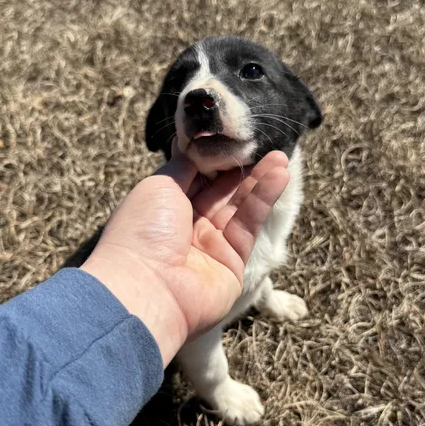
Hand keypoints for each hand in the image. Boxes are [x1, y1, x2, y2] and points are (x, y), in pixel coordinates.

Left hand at [81, 146, 289, 363]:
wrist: (147, 289)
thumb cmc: (142, 232)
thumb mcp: (159, 185)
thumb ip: (183, 166)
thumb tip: (197, 149)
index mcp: (164, 207)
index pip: (196, 177)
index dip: (216, 158)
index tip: (235, 136)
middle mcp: (187, 226)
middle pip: (220, 191)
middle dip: (241, 167)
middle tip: (264, 142)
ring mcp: (210, 245)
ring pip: (239, 206)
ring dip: (260, 180)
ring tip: (281, 156)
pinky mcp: (233, 262)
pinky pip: (250, 224)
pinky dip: (264, 199)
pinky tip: (279, 176)